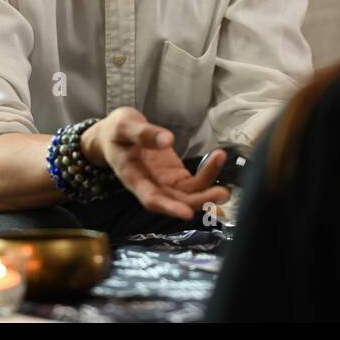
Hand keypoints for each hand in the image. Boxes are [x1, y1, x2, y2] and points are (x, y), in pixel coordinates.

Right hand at [81, 107, 228, 219]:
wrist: (114, 135)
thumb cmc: (116, 131)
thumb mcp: (125, 126)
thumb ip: (144, 134)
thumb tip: (168, 141)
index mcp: (133, 177)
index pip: (151, 198)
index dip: (169, 208)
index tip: (187, 213)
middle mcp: (150, 185)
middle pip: (175, 201)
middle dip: (199, 201)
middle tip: (221, 193)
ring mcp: (164, 182)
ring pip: (188, 195)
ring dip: (207, 193)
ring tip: (226, 187)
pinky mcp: (175, 176)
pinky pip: (193, 182)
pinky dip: (207, 174)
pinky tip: (218, 159)